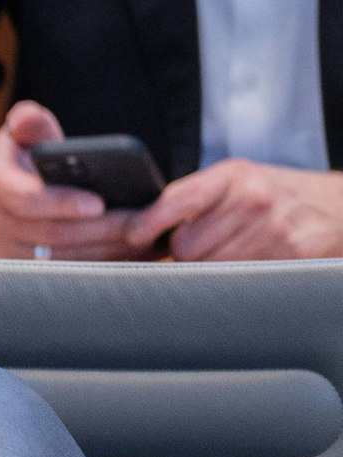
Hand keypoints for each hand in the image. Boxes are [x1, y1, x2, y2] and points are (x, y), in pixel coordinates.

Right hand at [0, 102, 143, 259]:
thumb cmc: (17, 162)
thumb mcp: (20, 135)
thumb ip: (29, 122)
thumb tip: (28, 118)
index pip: (24, 198)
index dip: (61, 202)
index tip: (99, 203)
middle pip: (51, 233)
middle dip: (100, 229)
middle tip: (142, 221)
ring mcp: (3, 251)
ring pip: (59, 258)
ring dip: (105, 250)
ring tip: (146, 237)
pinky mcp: (20, 271)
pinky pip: (64, 272)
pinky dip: (101, 263)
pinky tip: (133, 253)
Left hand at [128, 160, 342, 260]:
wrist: (337, 208)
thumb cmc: (274, 197)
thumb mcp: (236, 182)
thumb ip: (190, 199)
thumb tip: (136, 227)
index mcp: (233, 176)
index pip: (175, 201)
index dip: (148, 222)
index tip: (134, 236)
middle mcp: (252, 199)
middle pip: (184, 247)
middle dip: (185, 252)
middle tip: (206, 244)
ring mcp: (272, 229)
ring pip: (207, 268)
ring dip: (209, 268)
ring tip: (231, 250)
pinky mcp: (288, 256)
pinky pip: (237, 280)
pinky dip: (233, 278)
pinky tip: (247, 262)